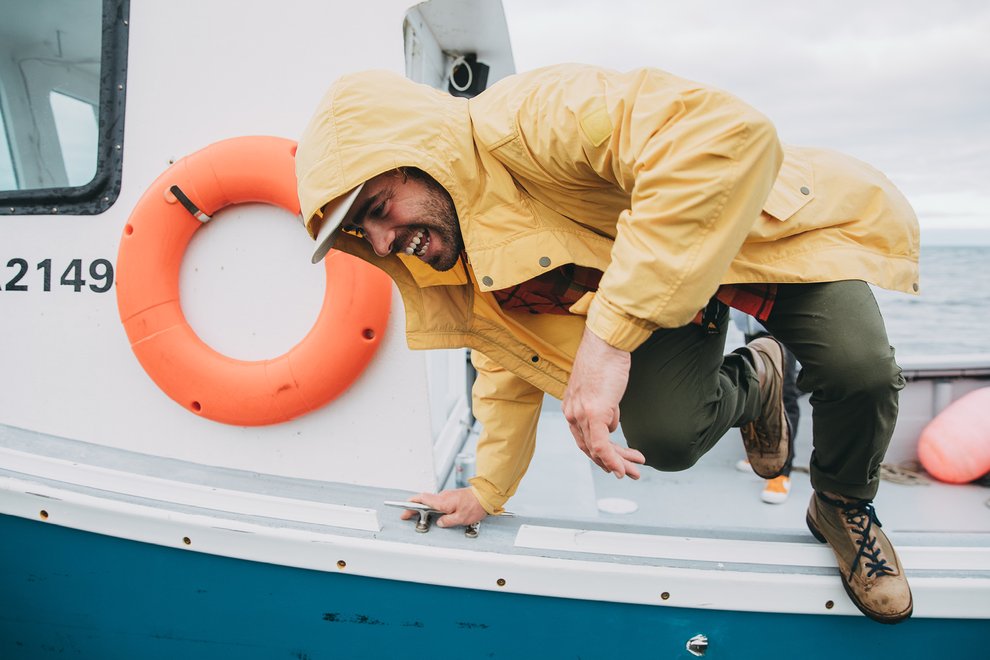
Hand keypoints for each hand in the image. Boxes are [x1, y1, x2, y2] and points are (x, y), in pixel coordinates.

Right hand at [399, 488, 487, 527]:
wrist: (486, 496)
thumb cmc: (475, 505)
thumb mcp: (461, 518)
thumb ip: (447, 521)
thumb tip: (440, 523)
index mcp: (443, 501)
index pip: (422, 499)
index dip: (411, 504)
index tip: (403, 509)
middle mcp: (444, 496)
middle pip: (425, 500)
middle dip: (415, 508)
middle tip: (408, 516)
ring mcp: (448, 495)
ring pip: (433, 502)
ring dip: (426, 509)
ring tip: (424, 519)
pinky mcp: (452, 496)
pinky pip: (440, 502)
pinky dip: (434, 508)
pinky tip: (438, 515)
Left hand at [562, 327, 645, 478]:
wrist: (606, 343)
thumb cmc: (606, 360)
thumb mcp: (604, 390)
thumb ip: (605, 408)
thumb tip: (612, 423)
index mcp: (571, 407)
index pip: (584, 439)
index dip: (601, 454)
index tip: (617, 461)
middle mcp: (572, 413)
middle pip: (589, 448)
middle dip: (611, 464)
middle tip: (630, 473)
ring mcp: (581, 414)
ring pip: (597, 450)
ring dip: (618, 463)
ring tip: (636, 470)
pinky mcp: (594, 412)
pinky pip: (601, 445)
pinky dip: (612, 460)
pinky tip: (624, 468)